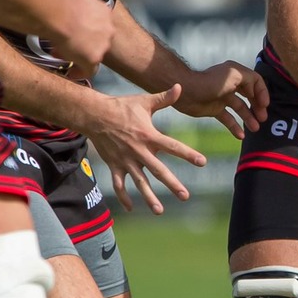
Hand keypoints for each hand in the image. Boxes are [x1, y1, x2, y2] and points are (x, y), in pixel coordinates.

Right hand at [48, 0, 112, 70]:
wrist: (59, 12)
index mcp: (104, 13)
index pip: (98, 25)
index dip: (85, 29)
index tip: (73, 30)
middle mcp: (108, 29)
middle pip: (96, 40)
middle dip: (82, 42)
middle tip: (66, 43)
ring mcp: (102, 45)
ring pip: (92, 55)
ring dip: (78, 55)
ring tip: (61, 55)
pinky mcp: (93, 59)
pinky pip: (88, 71)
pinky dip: (79, 72)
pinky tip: (71, 73)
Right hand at [82, 85, 205, 214]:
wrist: (94, 114)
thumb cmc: (122, 107)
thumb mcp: (144, 101)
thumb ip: (164, 98)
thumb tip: (180, 86)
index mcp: (149, 136)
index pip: (173, 147)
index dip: (188, 154)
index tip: (202, 162)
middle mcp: (139, 151)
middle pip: (158, 170)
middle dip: (172, 184)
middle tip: (185, 196)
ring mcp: (126, 160)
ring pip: (139, 182)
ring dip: (149, 197)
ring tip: (159, 210)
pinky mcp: (114, 165)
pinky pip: (119, 184)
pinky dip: (124, 196)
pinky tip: (132, 208)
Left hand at [175, 60, 268, 139]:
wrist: (186, 92)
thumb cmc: (210, 82)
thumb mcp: (234, 75)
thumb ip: (250, 80)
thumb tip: (255, 93)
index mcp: (236, 74)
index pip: (256, 82)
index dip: (262, 93)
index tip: (265, 105)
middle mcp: (231, 84)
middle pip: (250, 96)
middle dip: (258, 107)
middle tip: (264, 118)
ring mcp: (223, 97)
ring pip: (241, 108)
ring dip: (249, 118)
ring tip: (256, 129)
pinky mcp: (214, 109)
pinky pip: (228, 118)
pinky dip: (235, 127)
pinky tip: (241, 136)